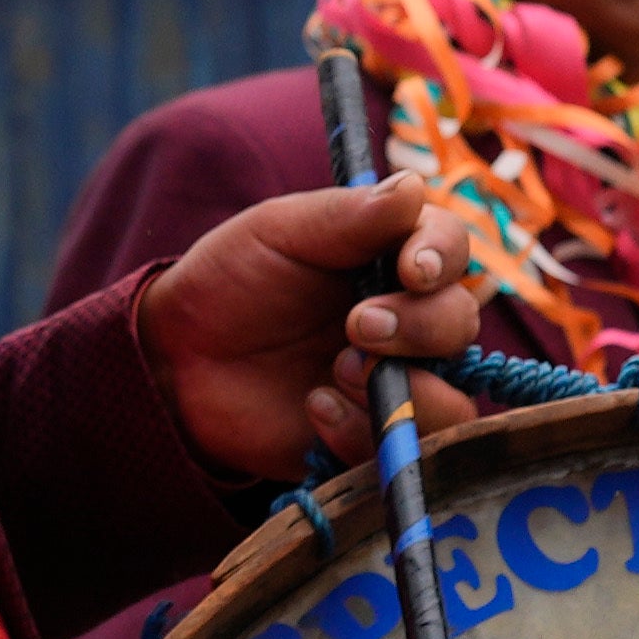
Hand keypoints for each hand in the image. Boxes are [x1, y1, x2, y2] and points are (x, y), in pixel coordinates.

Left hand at [139, 182, 483, 489]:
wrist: (179, 359)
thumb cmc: (232, 280)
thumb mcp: (278, 232)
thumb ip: (346, 216)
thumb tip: (413, 186)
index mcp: (391, 259)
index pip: (451, 249)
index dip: (443, 258)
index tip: (411, 270)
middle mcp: (407, 323)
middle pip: (459, 325)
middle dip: (420, 327)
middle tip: (357, 327)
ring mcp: (394, 385)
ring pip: (452, 402)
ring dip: (406, 389)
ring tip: (335, 372)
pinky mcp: (371, 440)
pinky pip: (401, 452)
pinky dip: (361, 430)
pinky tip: (313, 408)